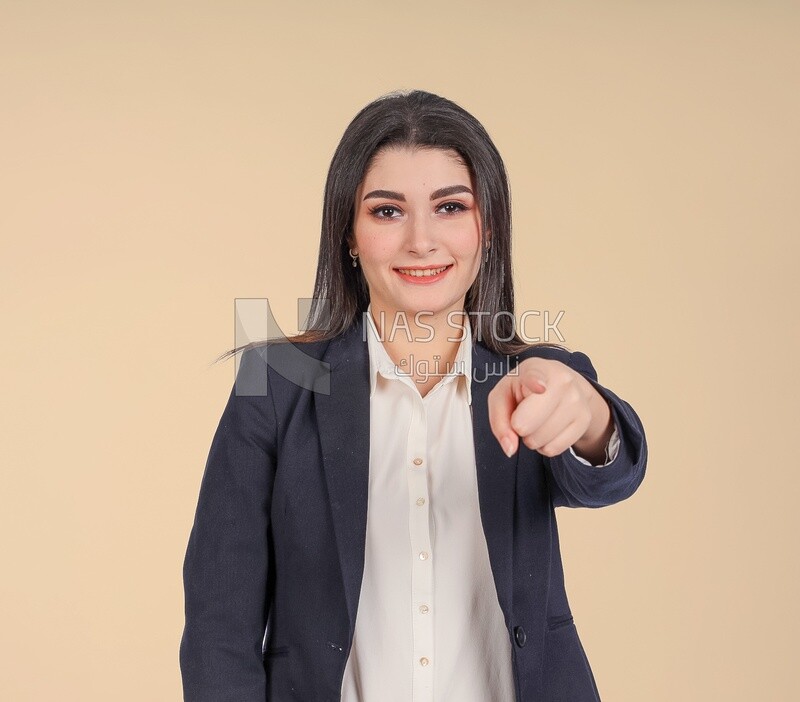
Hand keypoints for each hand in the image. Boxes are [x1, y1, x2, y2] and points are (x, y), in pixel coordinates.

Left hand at [488, 357, 612, 463]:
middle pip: (528, 425)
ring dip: (532, 439)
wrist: (561, 383)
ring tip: (536, 421)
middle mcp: (562, 382)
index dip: (535, 383)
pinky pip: (554, 449)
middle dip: (519, 428)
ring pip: (541, 441)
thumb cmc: (525, 388)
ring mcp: (577, 401)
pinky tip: (547, 429)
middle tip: (523, 415)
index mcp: (537, 369)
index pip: (536, 377)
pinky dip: (545, 446)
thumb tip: (510, 448)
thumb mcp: (503, 395)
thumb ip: (499, 421)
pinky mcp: (585, 420)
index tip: (539, 387)